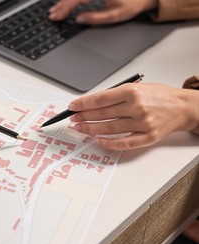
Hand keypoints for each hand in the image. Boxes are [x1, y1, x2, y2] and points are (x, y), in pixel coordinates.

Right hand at [49, 0, 157, 24]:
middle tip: (53, 16)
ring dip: (64, 0)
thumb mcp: (115, 15)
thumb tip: (79, 19)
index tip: (58, 16)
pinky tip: (64, 3)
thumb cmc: (133, 4)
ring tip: (55, 10)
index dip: (66, 8)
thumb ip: (96, 18)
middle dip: (62, 5)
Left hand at [69, 83, 198, 149]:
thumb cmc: (159, 95)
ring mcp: (142, 123)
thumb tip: (91, 103)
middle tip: (73, 119)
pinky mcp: (148, 137)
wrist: (183, 106)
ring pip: (109, 129)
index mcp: (132, 91)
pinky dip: (109, 143)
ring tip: (80, 129)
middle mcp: (136, 107)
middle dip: (83, 117)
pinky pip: (124, 143)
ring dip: (91, 130)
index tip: (73, 107)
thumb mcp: (137, 87)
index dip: (83, 104)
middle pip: (102, 114)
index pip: (100, 99)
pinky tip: (98, 140)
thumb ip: (116, 95)